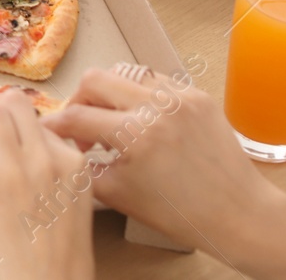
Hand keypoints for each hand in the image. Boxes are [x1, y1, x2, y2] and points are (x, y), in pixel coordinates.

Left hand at [0, 91, 93, 279]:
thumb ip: (55, 169)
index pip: (40, 119)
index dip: (20, 128)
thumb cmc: (57, 256)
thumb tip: (25, 143)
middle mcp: (46, 160)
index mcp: (73, 164)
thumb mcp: (72, 203)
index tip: (10, 143)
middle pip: (14, 103)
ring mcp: (15, 171)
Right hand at [41, 68, 285, 260]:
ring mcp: (179, 97)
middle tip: (80, 125)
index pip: (76, 117)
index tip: (47, 130)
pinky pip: (154, 80)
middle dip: (79, 100)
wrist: (237, 212)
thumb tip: (64, 146)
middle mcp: (156, 107)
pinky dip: (139, 95)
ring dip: (109, 93)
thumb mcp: (119, 195)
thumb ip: (84, 166)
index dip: (54, 125)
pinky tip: (141, 118)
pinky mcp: (197, 95)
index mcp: (136, 136)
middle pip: (94, 79)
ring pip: (124, 73)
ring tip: (112, 120)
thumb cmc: (180, 213)